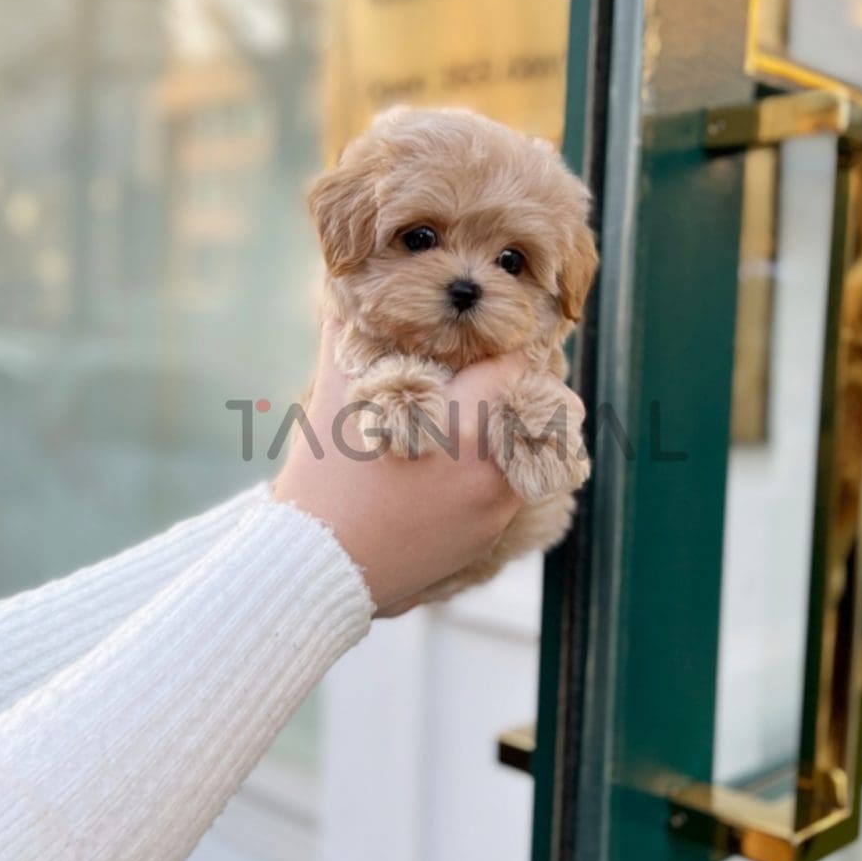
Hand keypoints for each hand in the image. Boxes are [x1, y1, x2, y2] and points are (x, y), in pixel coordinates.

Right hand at [273, 322, 527, 615]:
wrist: (315, 568)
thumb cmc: (323, 478)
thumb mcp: (335, 398)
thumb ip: (350, 337)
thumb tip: (345, 292)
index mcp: (468, 424)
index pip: (518, 364)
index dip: (501, 347)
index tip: (483, 344)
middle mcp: (496, 468)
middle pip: (546, 407)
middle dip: (517, 388)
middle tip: (483, 381)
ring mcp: (495, 510)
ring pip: (534, 452)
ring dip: (510, 430)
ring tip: (467, 423)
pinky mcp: (486, 540)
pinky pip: (509, 490)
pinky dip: (493, 472)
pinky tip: (451, 470)